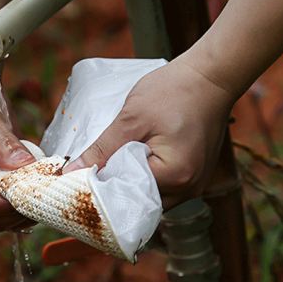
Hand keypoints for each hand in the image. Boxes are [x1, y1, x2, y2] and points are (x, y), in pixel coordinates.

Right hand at [0, 65, 35, 230]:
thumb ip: (3, 148)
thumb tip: (27, 171)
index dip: (1, 205)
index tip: (28, 194)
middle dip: (15, 209)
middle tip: (44, 194)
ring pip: (2, 214)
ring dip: (23, 207)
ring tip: (47, 189)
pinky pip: (12, 199)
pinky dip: (27, 196)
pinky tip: (44, 183)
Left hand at [64, 55, 234, 209]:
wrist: (212, 76)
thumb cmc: (175, 90)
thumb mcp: (131, 118)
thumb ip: (102, 149)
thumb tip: (71, 173)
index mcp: (175, 176)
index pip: (128, 197)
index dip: (102, 189)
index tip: (80, 179)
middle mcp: (189, 188)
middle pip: (141, 204)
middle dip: (117, 191)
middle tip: (93, 174)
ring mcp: (195, 185)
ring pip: (152, 199)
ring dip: (132, 186)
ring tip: (112, 166)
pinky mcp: (195, 176)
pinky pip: (165, 188)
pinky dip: (147, 179)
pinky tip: (133, 162)